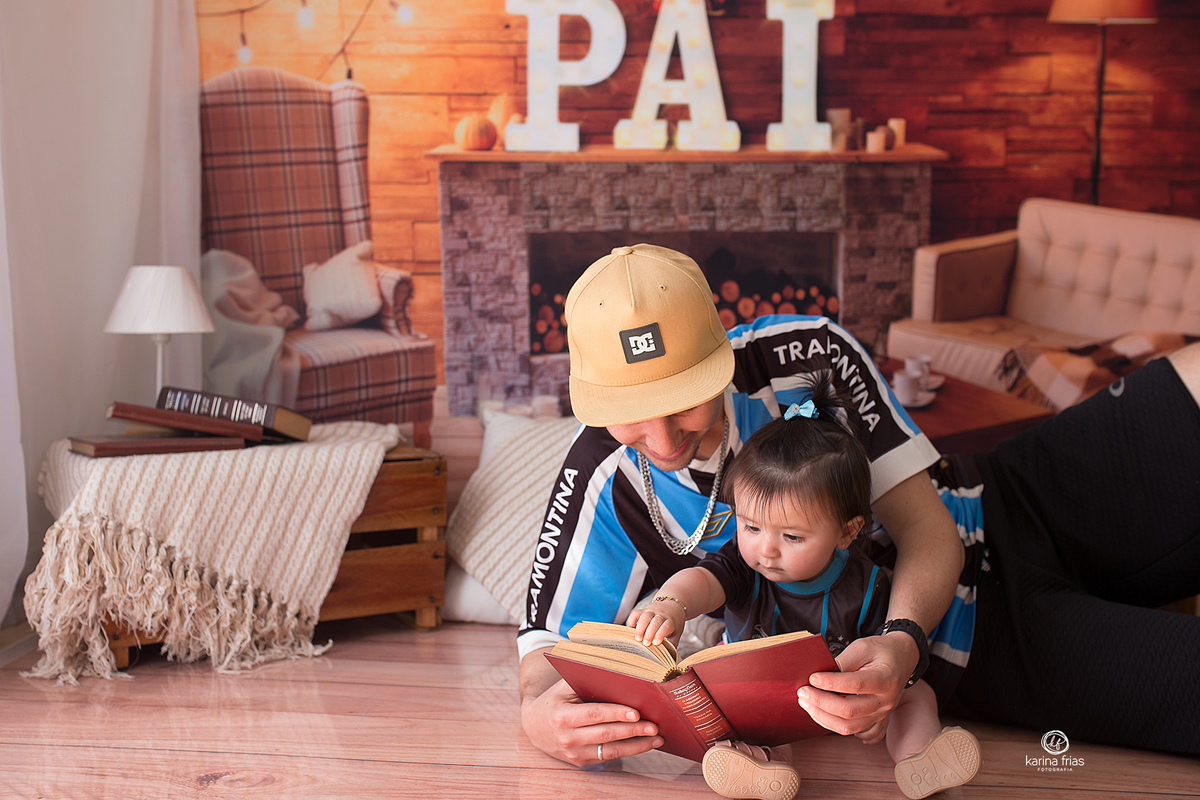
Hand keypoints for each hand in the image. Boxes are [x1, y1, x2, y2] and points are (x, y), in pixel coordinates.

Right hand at [521, 678, 663, 765]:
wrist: (534, 725)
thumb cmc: (556, 700)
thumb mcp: (564, 687)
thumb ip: (587, 680)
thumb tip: (619, 671)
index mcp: (563, 715)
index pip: (594, 715)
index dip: (616, 714)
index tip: (636, 713)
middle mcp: (567, 737)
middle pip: (606, 734)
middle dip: (633, 731)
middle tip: (654, 726)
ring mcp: (574, 753)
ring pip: (611, 750)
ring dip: (637, 745)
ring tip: (656, 739)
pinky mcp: (581, 762)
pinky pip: (608, 757)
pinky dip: (628, 751)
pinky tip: (644, 744)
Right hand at [626, 601, 683, 645]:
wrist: (672, 606)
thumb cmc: (673, 623)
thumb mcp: (676, 633)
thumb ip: (672, 644)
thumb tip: (667, 657)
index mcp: (671, 621)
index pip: (666, 626)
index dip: (660, 634)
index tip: (655, 643)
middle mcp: (661, 614)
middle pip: (655, 621)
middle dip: (649, 633)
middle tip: (646, 644)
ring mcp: (652, 610)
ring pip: (645, 616)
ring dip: (640, 628)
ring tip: (638, 639)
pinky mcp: (644, 610)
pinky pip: (636, 613)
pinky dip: (632, 621)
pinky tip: (632, 629)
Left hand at [795, 632, 915, 738]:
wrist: (901, 659)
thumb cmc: (880, 651)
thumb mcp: (862, 647)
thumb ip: (842, 662)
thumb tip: (819, 677)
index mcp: (886, 679)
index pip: (855, 685)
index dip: (831, 683)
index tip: (812, 678)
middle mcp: (886, 701)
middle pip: (850, 711)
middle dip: (821, 703)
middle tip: (802, 692)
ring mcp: (882, 714)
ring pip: (849, 727)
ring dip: (823, 717)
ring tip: (806, 703)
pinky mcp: (876, 720)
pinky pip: (854, 731)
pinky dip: (835, 726)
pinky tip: (821, 716)